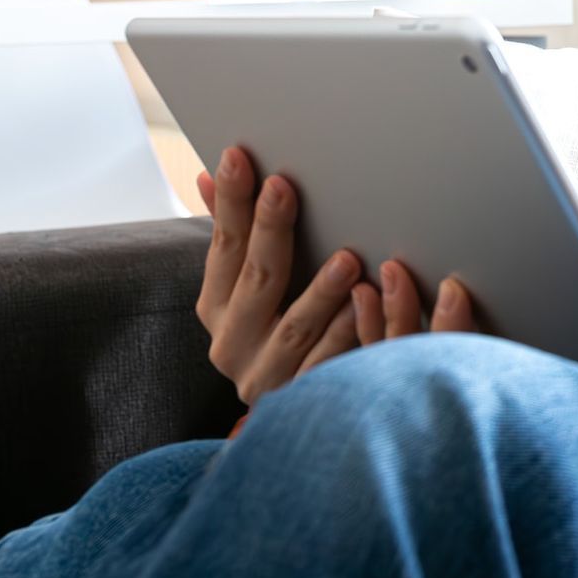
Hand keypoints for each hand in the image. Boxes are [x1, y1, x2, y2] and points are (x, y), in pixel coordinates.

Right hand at [195, 146, 476, 404]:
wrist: (295, 420)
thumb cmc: (276, 330)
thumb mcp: (248, 284)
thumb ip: (233, 233)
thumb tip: (210, 173)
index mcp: (217, 308)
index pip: (222, 246)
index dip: (229, 203)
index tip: (239, 157)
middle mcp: (232, 344)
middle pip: (256, 279)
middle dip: (269, 230)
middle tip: (284, 187)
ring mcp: (266, 375)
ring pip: (295, 328)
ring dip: (320, 291)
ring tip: (347, 258)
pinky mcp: (303, 399)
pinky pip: (329, 365)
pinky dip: (348, 336)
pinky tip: (367, 309)